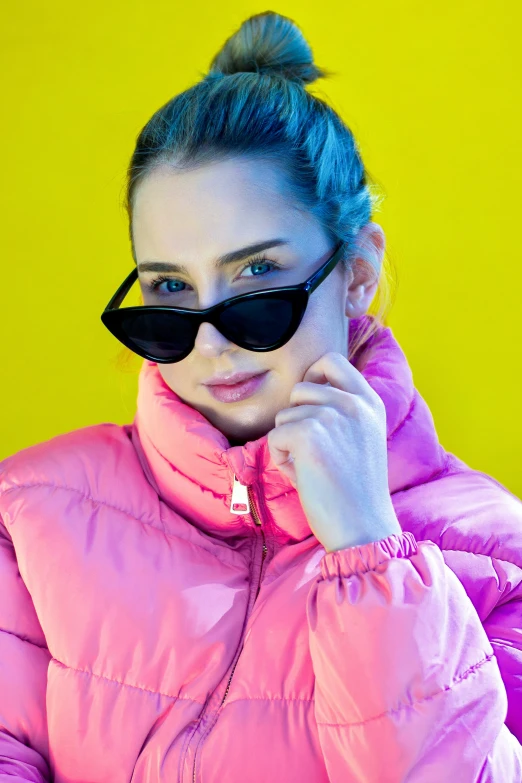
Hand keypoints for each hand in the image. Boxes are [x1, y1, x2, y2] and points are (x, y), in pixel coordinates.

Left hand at [267, 351, 401, 551]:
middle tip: (313, 451)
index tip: (311, 405)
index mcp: (370, 402)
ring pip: (284, 415)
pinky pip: (275, 436)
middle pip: (300, 388)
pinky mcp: (308, 433)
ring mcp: (331, 415)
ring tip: (312, 467)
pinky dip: (281, 459)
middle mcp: (353, 403)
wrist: (362, 526)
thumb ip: (342, 411)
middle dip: (296, 418)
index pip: (331, 361)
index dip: (312, 377)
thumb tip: (302, 393)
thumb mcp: (362, 437)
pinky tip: (303, 477)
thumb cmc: (356, 489)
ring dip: (288, 441)